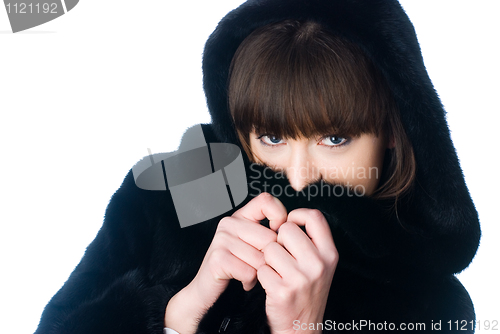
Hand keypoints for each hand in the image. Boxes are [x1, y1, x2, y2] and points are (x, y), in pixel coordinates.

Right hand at [165, 192, 286, 333]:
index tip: (277, 232)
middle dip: (269, 258)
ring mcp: (222, 240)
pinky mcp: (218, 259)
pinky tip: (242, 280)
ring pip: (261, 258)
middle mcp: (229, 224)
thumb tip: (291, 229)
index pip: (266, 201)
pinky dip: (250, 281)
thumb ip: (268, 231)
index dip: (279, 216)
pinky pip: (250, 271)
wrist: (207, 288)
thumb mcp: (253, 244)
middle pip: (269, 238)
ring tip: (249, 273)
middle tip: (257, 265)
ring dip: (259, 272)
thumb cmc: (235, 266)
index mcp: (240, 216)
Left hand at [257, 208, 337, 333]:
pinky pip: (261, 268)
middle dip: (279, 240)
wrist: (302, 327)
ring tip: (278, 272)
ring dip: (269, 259)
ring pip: (270, 248)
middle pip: (287, 229)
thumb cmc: (308, 293)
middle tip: (282, 255)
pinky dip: (263, 275)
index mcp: (329, 254)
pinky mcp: (282, 290)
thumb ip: (311, 241)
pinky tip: (273, 284)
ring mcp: (301, 278)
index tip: (290, 223)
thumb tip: (289, 218)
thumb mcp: (320, 264)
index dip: (298, 215)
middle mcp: (318, 264)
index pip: (315, 217)